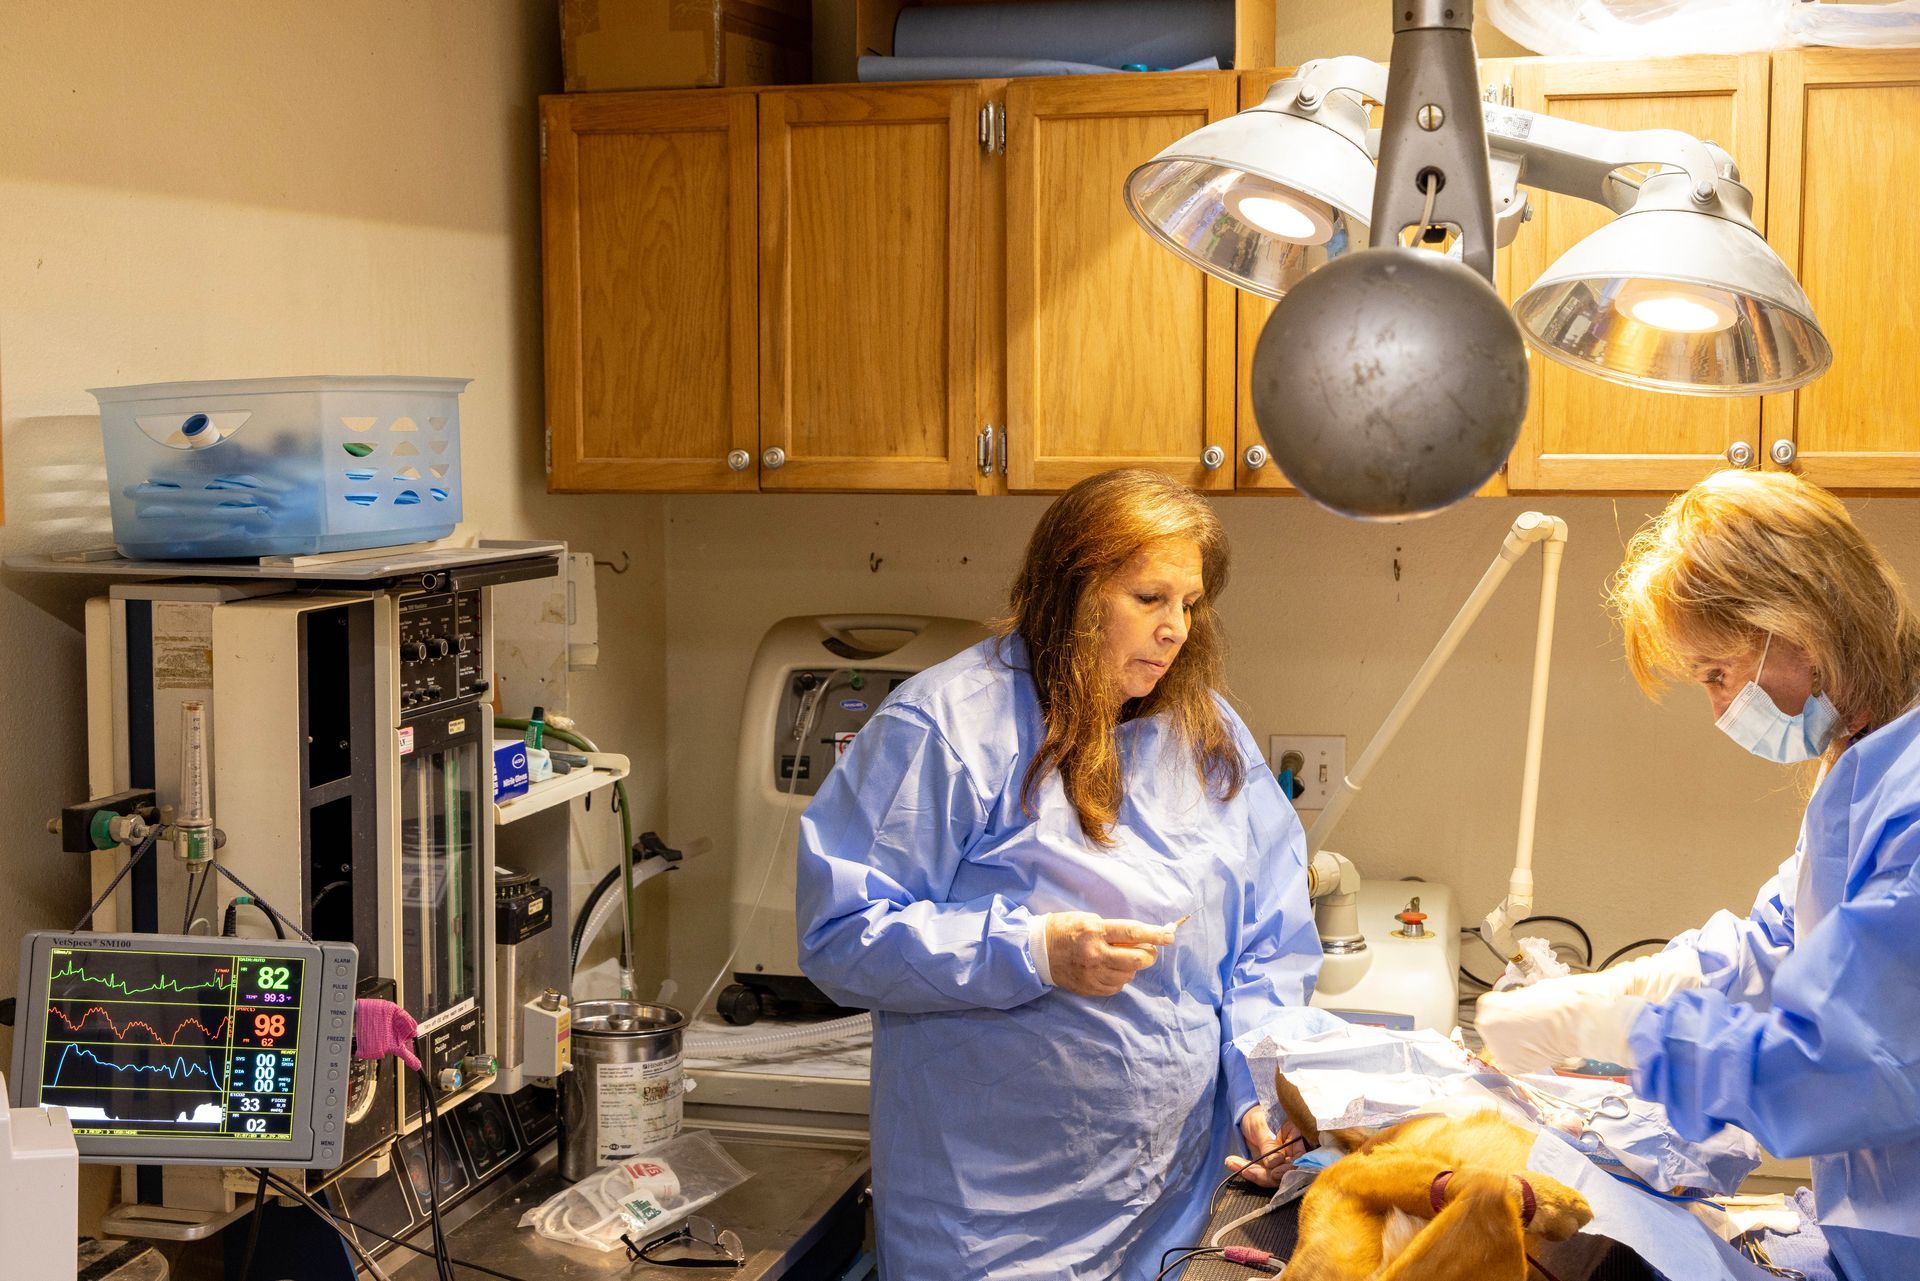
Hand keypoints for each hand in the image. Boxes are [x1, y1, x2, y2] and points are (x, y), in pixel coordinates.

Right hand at [1043, 913, 1172, 997]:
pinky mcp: (1089, 988)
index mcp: (1094, 931)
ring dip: (1131, 966)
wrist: (1037, 951)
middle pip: (1136, 960)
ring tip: (1119, 958)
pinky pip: (1116, 986)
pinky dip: (1119, 977)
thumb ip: (1112, 930)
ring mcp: (1092, 974)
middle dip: (1148, 955)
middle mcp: (1095, 954)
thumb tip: (1138, 940)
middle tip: (1146, 950)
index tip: (1170, 935)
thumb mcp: (1088, 920)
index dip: (1155, 935)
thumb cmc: (1064, 929)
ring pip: (1128, 974)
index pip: (1132, 933)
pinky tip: (1109, 969)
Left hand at [1225, 1105, 1300, 1187]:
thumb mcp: (1261, 1125)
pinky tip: (1231, 1162)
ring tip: (1231, 1162)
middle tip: (1246, 1170)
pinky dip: (1245, 1170)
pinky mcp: (1268, 1167)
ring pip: (1271, 1176)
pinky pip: (1260, 1173)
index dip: (1288, 1170)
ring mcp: (1280, 1161)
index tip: (1273, 1173)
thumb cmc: (1258, 1114)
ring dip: (1251, 1172)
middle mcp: (1292, 1152)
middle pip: (1285, 1172)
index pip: (1299, 1161)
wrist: (1248, 1115)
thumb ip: (1268, 1144)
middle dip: (1265, 1175)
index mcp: (1297, 1138)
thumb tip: (1274, 1164)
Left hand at [1476, 981, 1646, 1075]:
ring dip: (1515, 1045)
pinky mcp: (1509, 1065)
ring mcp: (1495, 1046)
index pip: (1490, 1011)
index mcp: (1487, 1004)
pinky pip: (1513, 1062)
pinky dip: (1524, 1058)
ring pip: (1502, 1047)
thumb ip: (1513, 1005)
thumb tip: (1516, 1011)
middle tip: (1530, 1028)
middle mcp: (1485, 1025)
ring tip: (1537, 1038)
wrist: (1571, 1021)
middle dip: (1508, 1030)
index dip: (1507, 1014)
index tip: (1519, 1016)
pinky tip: (1538, 1048)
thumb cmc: (1557, 1003)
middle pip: (1492, 1029)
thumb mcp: (1527, 994)